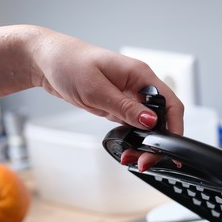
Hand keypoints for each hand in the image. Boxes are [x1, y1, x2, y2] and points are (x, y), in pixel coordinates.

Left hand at [28, 28, 183, 169]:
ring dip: (142, 144)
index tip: (171, 148)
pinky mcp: (115, 104)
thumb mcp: (96, 89)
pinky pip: (130, 125)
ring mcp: (126, 95)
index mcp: (139, 75)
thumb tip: (150, 121)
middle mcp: (136, 85)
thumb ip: (124, 107)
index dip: (174, 126)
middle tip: (144, 161)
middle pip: (159, 118)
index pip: (169, 102)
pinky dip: (130, 139)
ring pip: (145, 125)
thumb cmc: (68, 63)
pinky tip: (125, 151)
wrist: (47, 61)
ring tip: (131, 160)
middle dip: (155, 142)